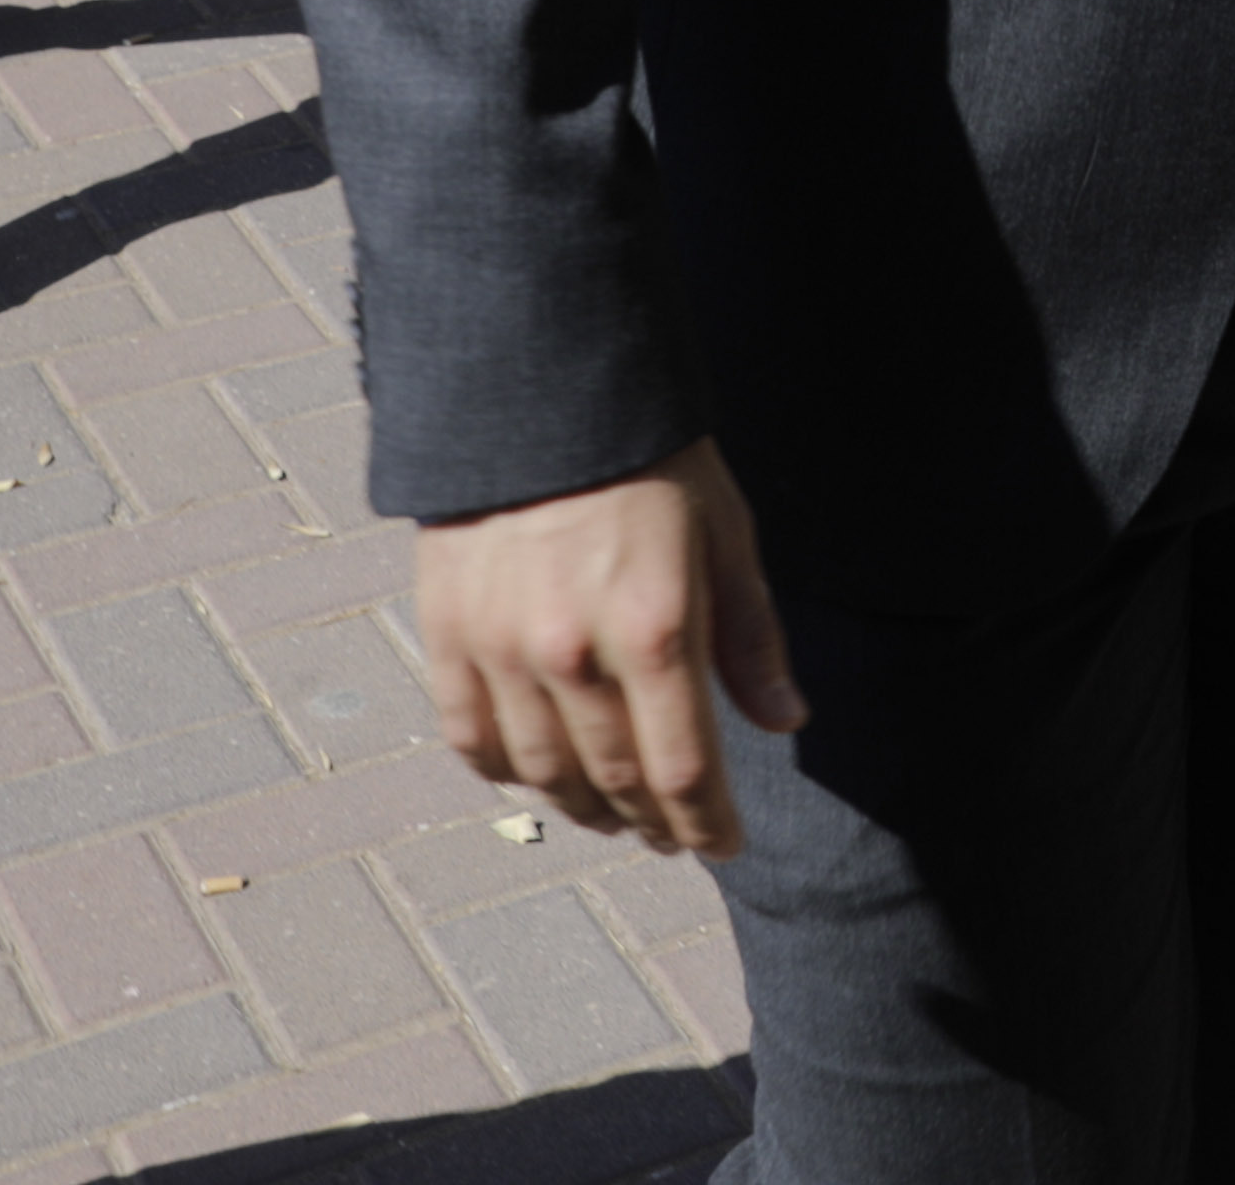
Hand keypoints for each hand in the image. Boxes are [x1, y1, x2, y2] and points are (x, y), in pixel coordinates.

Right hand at [414, 440, 803, 857]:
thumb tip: (784, 721)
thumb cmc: (651, 458)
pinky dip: (507, 773)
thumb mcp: (725, 534)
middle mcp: (573, 653)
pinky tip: (538, 778)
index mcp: (655, 628)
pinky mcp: (450, 634)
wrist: (541, 390)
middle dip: (652, 824)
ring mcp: (503, 648)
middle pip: (614, 782)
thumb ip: (750, 637)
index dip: (708, 823)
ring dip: (584, 810)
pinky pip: (472, 738)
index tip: (725, 844)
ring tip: (614, 819)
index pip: (684, 771)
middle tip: (673, 839)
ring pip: (543, 774)